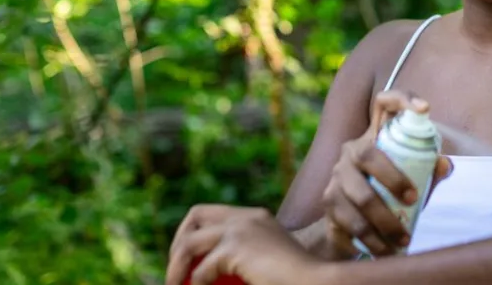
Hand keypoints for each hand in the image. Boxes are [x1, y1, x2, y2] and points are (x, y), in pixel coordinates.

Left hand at [165, 205, 323, 284]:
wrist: (316, 282)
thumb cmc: (296, 278)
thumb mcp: (268, 261)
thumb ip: (245, 257)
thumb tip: (211, 270)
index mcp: (256, 217)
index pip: (212, 213)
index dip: (193, 232)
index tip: (187, 259)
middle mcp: (247, 217)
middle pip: (195, 216)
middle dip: (178, 243)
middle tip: (174, 271)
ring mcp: (242, 230)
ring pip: (189, 242)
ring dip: (176, 266)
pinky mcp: (237, 248)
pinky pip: (203, 269)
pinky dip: (197, 283)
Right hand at [320, 90, 452, 258]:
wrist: (346, 225)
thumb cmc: (387, 193)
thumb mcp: (410, 179)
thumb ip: (427, 170)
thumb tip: (445, 166)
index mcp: (374, 136)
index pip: (384, 103)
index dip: (402, 98)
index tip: (425, 108)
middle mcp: (351, 152)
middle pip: (368, 155)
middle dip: (393, 178)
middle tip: (413, 199)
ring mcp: (336, 178)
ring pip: (360, 197)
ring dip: (385, 222)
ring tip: (404, 240)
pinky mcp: (329, 205)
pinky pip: (349, 224)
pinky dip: (371, 241)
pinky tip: (386, 252)